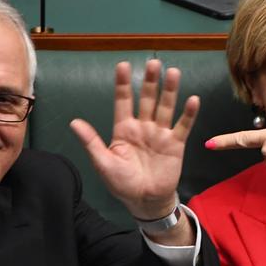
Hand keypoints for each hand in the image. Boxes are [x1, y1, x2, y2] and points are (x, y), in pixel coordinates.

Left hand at [70, 59, 199, 219]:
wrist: (145, 202)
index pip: (123, 102)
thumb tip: (73, 122)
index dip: (123, 84)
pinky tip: (192, 100)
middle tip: (153, 63)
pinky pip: (182, 126)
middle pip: (147, 99)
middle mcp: (143, 127)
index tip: (123, 65)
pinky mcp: (175, 144)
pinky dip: (188, 114)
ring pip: (165, 108)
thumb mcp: (103, 163)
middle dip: (149, 82)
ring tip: (173, 72)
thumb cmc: (122, 183)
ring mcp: (160, 134)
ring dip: (170, 91)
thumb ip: (91, 142)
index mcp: (124, 130)